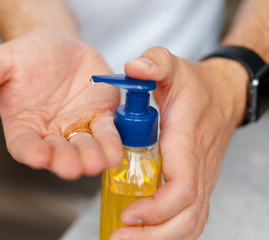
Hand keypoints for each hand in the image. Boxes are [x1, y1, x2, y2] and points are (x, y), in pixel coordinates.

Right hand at [0, 29, 121, 179]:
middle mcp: (51, 132)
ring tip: (98, 163)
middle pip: (57, 152)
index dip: (30, 152)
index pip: (24, 145)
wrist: (55, 46)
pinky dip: (111, 140)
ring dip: (92, 156)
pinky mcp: (98, 114)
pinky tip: (115, 150)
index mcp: (23, 125)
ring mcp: (76, 125)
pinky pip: (106, 129)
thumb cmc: (24, 57)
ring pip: (84, 145)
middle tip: (72, 167)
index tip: (37, 156)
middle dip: (66, 160)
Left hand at [110, 47, 247, 239]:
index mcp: (187, 143)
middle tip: (120, 239)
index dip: (158, 207)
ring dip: (160, 238)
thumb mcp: (173, 67)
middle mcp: (197, 168)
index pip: (182, 187)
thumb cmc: (195, 87)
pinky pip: (188, 216)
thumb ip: (156, 62)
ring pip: (191, 223)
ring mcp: (200, 179)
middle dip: (155, 235)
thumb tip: (135, 69)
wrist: (222, 95)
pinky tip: (145, 234)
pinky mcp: (196, 184)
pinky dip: (168, 231)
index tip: (130, 214)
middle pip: (187, 216)